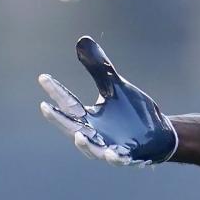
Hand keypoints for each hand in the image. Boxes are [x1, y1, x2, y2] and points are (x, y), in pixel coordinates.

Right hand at [39, 36, 176, 165]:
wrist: (156, 134)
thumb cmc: (131, 112)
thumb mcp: (115, 86)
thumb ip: (99, 68)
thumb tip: (82, 41)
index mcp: (88, 117)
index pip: (68, 103)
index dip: (56, 90)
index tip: (43, 77)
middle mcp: (95, 134)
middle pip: (72, 128)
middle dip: (59, 121)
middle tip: (46, 109)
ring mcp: (109, 146)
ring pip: (93, 148)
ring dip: (85, 144)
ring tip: (79, 135)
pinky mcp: (128, 155)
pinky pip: (120, 159)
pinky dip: (116, 157)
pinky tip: (115, 153)